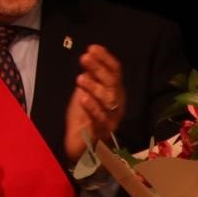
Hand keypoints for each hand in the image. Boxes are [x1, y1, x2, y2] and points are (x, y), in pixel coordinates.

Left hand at [64, 44, 125, 162]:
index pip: (116, 72)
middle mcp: (117, 105)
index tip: (92, 48)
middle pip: (113, 85)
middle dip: (99, 70)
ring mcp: (111, 120)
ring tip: (80, 78)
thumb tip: (89, 57)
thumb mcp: (85, 94)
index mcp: (115, 94)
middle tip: (85, 58)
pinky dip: (93, 109)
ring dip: (95, 88)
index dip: (105, 59)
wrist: (81, 149)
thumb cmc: (84, 120)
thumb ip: (90, 79)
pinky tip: (83, 98)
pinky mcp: (101, 134)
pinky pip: (100, 120)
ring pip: (109, 102)